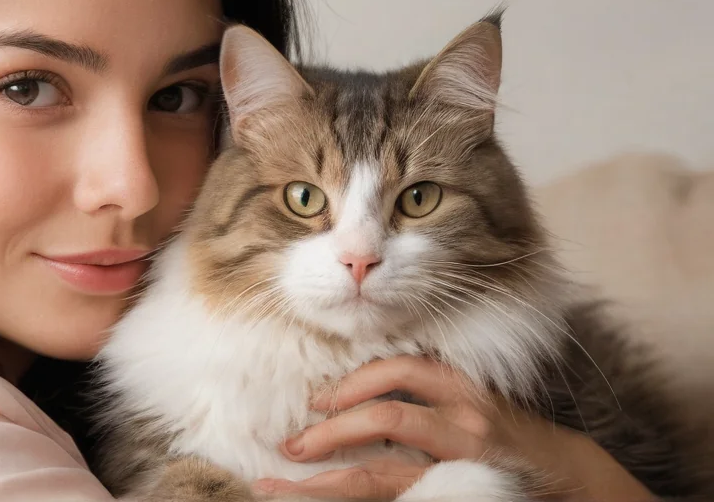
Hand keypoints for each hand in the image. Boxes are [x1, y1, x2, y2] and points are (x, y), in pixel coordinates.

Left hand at [252, 356, 656, 500]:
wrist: (571, 478)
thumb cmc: (507, 438)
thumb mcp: (470, 402)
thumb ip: (423, 396)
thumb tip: (352, 399)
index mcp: (460, 388)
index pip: (397, 371)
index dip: (351, 383)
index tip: (315, 402)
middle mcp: (463, 422)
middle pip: (385, 419)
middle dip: (330, 431)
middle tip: (290, 446)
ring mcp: (465, 465)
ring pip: (385, 473)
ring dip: (329, 478)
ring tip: (288, 484)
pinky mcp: (468, 494)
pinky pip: (406, 499)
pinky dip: (367, 501)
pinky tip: (328, 501)